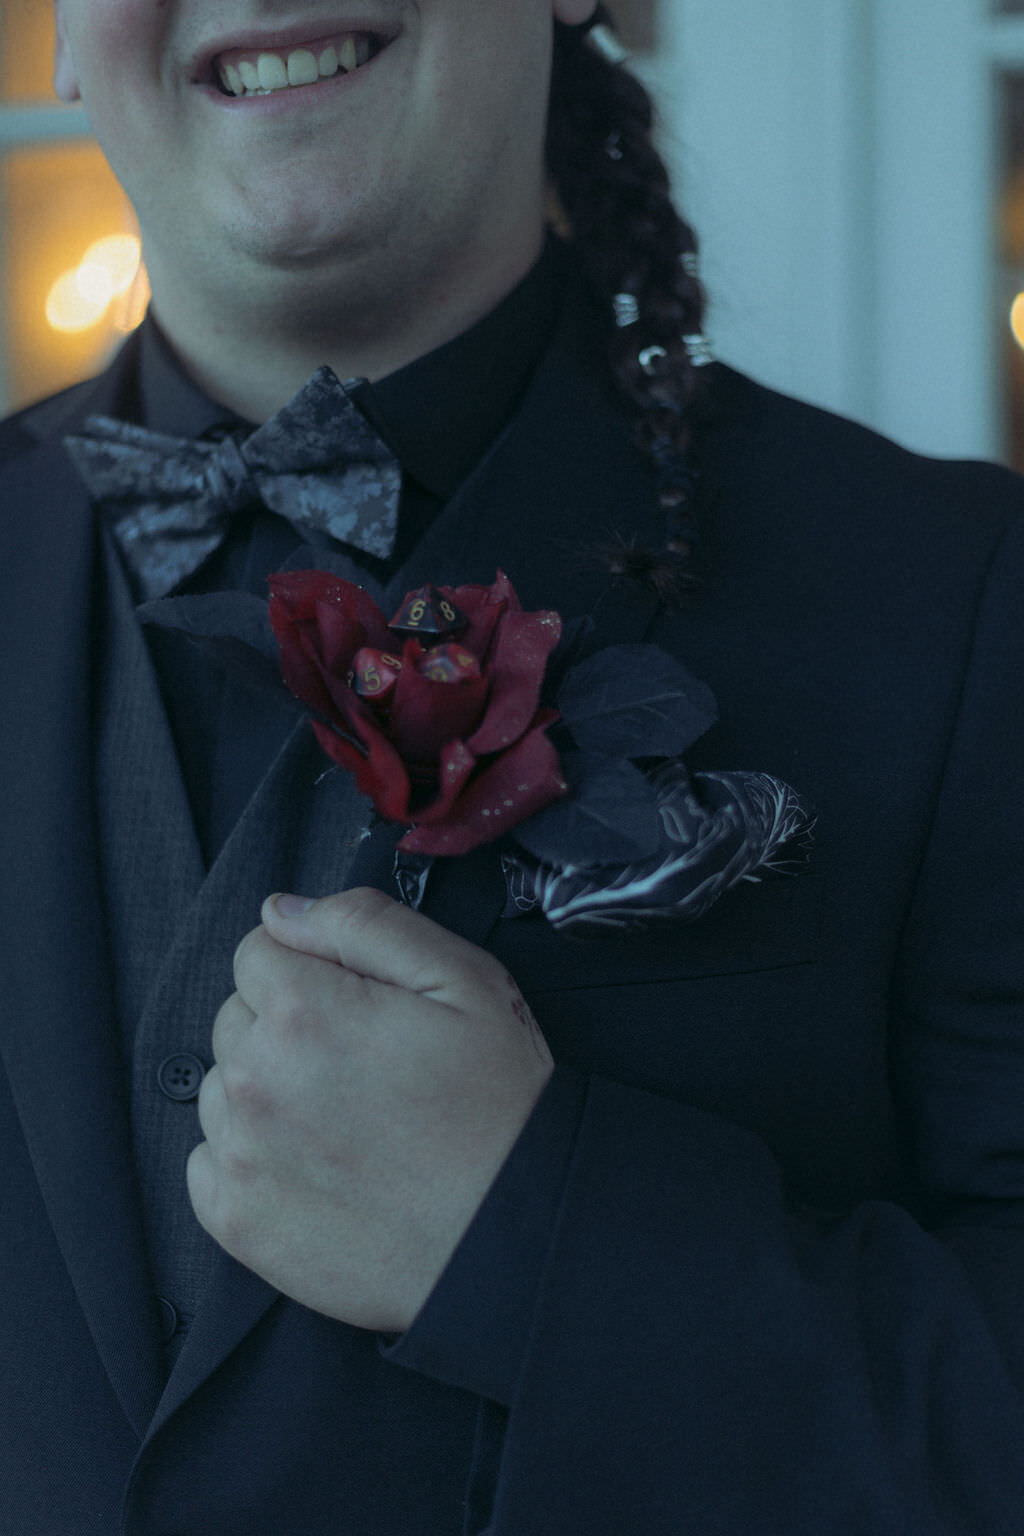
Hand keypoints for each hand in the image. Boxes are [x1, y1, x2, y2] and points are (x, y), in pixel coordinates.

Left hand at [187, 887, 553, 1332]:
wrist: (514, 1232)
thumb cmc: (498, 1102)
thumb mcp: (462, 979)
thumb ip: (364, 924)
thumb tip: (280, 911)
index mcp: (304, 1011)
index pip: (258, 950)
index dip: (313, 967)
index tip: (361, 1003)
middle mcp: (256, 1080)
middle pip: (236, 1016)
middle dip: (286, 1024)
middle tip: (363, 1063)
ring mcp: (241, 1156)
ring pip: (223, 1086)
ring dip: (267, 1089)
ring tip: (346, 1118)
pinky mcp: (238, 1221)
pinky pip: (208, 1161)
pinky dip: (249, 1156)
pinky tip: (314, 1163)